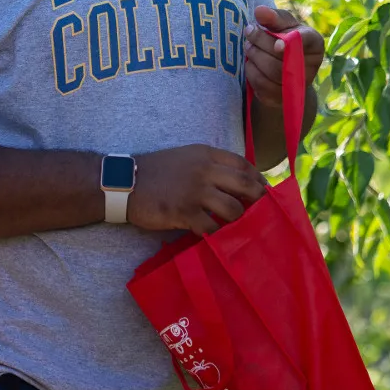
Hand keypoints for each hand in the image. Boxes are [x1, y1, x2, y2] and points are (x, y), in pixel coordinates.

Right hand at [128, 144, 268, 234]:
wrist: (124, 182)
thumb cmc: (156, 171)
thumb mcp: (185, 157)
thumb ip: (209, 165)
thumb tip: (236, 181)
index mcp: (205, 154)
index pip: (243, 163)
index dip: (257, 178)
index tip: (264, 191)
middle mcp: (204, 170)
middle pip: (245, 185)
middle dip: (258, 200)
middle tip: (261, 212)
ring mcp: (195, 191)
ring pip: (233, 209)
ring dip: (237, 220)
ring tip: (235, 226)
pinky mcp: (184, 212)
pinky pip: (212, 227)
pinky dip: (217, 234)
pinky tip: (215, 235)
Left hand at [242, 6, 324, 109]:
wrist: (283, 67)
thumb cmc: (284, 39)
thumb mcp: (282, 24)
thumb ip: (273, 16)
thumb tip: (259, 11)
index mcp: (315, 43)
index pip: (306, 42)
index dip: (291, 44)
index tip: (277, 44)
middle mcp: (311, 67)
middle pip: (283, 58)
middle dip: (260, 43)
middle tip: (249, 32)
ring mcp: (297, 85)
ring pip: (272, 73)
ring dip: (254, 56)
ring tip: (249, 46)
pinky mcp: (282, 98)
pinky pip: (263, 86)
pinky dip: (252, 72)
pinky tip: (251, 62)